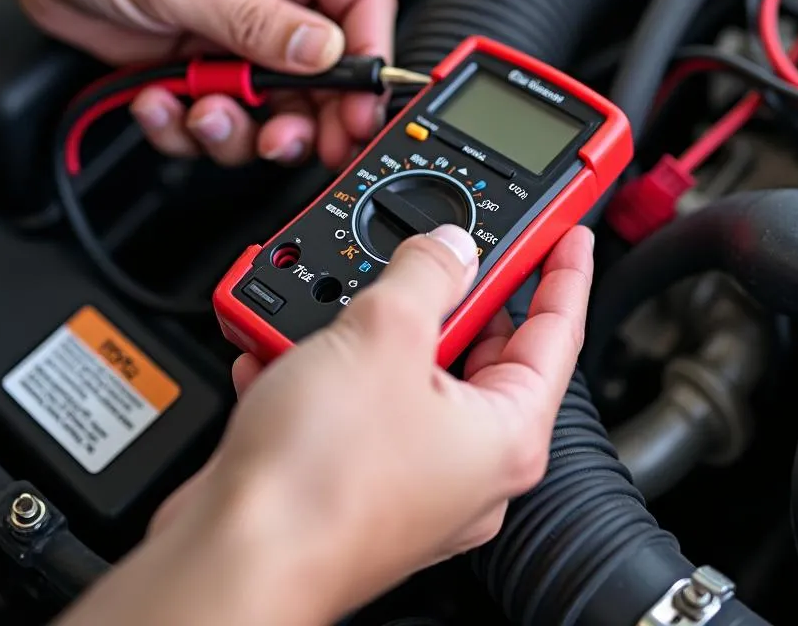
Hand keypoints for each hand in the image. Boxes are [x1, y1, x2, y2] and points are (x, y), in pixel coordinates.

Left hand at [15, 0, 395, 168]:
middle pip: (327, 68)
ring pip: (276, 104)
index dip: (370, 59)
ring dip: (240, 126)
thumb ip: (257, 21)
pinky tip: (163, 103)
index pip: (362, 2)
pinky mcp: (208, 63)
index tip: (359, 105)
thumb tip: (324, 52)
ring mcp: (241, 31)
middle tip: (288, 141)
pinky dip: (192, 126)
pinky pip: (225, 114)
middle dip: (308, 114)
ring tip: (202, 113)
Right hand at [140, 224, 592, 624]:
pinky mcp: (353, 481)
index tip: (568, 238)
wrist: (229, 559)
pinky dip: (329, 371)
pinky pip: (356, 405)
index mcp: (504, 434)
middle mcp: (466, 464)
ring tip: (345, 299)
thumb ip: (428, 274)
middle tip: (440, 253)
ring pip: (409, 374)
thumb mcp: (385, 334)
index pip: (558, 333)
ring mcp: (409, 477)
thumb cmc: (317, 483)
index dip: (565, 274)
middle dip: (453, 296)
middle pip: (482, 351)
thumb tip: (448, 248)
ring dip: (373, 330)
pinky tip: (288, 352)